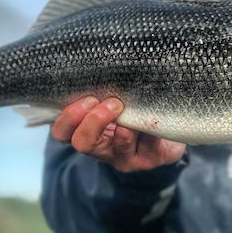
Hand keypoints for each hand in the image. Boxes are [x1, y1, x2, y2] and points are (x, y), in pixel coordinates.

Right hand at [51, 97, 186, 171]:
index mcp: (87, 133)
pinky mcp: (147, 161)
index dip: (68, 117)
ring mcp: (124, 158)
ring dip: (121, 125)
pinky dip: (144, 128)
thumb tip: (102, 72)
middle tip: (112, 103)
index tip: (90, 98)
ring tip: (126, 108)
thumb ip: (105, 92)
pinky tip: (149, 117)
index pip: (62, 132)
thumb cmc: (135, 110)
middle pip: (81, 144)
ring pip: (114, 150)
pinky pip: (145, 146)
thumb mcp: (116, 98)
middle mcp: (101, 150)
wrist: (169, 129)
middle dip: (93, 121)